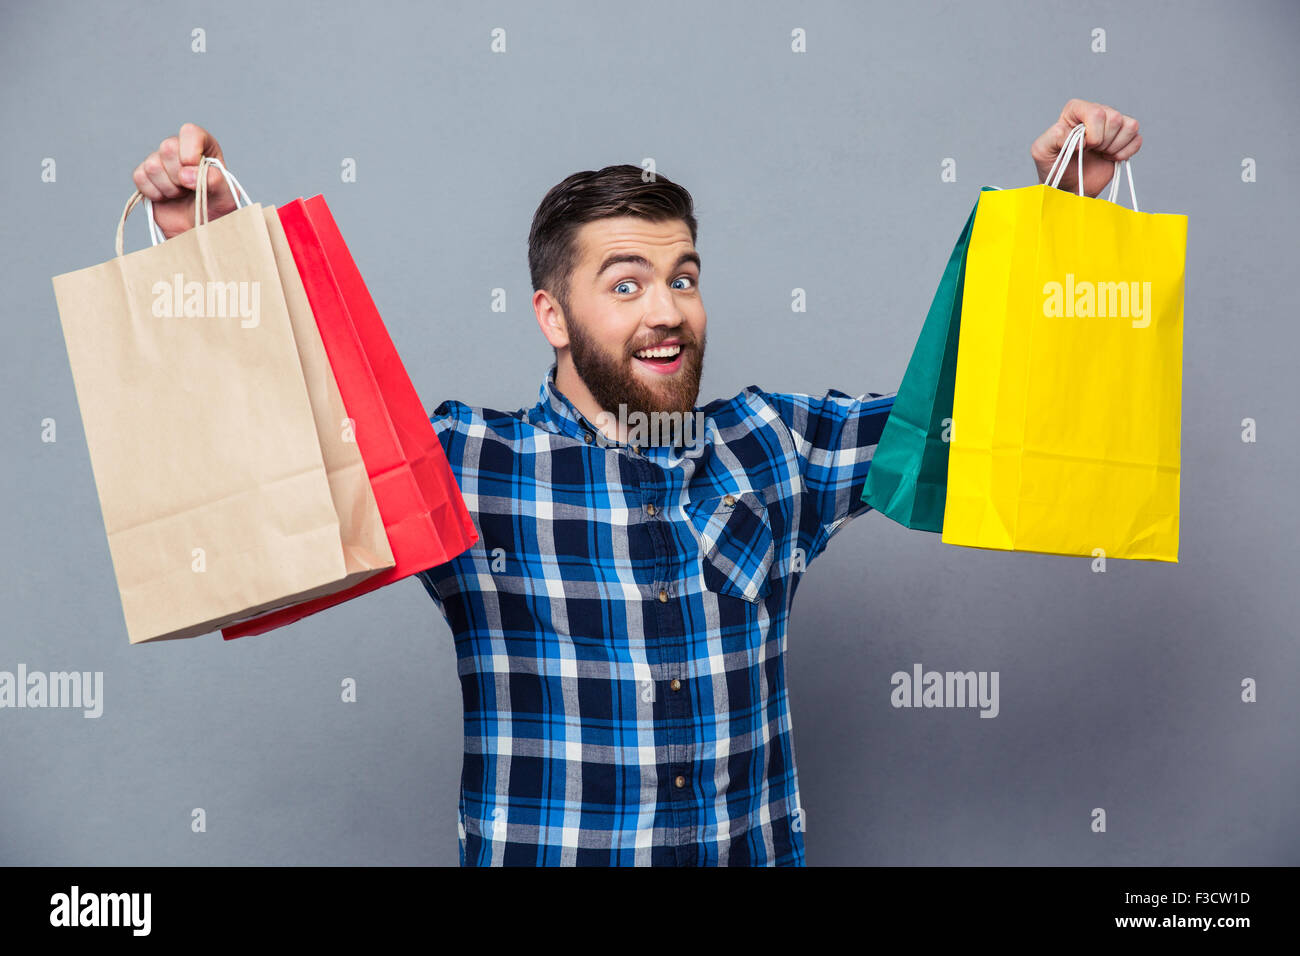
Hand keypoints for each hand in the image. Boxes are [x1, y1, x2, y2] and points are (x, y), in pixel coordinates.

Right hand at [131, 123, 237, 239]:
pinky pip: (140, 177)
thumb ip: (215, 181)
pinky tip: (167, 198)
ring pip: (153, 164)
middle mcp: (180, 149)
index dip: (190, 151)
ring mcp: (161, 162)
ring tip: (180, 194)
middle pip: (167, 146)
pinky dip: (154, 193)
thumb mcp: (226, 197)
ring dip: (169, 187)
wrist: (199, 231)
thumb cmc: (217, 211)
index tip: (194, 169)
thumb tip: (187, 173)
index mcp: (204, 147)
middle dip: (179, 174)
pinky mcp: (146, 176)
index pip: (190, 132)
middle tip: (189, 188)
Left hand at [1031, 99, 1141, 197]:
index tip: (1082, 147)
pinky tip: (1109, 157)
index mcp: (1076, 110)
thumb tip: (1078, 137)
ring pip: (1129, 126)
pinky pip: (1137, 140)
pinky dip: (1125, 154)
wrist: (1068, 186)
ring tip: (1099, 153)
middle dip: (1103, 141)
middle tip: (1090, 151)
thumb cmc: (1054, 167)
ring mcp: (1113, 125)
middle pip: (1114, 118)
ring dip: (1114, 147)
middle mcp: (1097, 112)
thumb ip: (1053, 137)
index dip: (1092, 134)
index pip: (1096, 112)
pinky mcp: (1125, 138)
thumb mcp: (1041, 151)